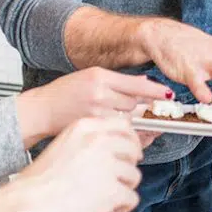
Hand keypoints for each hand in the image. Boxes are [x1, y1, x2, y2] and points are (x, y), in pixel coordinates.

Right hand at [13, 115, 144, 211]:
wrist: (28, 204)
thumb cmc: (37, 183)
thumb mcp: (62, 147)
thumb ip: (88, 144)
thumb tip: (112, 152)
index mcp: (85, 128)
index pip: (123, 126)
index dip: (129, 142)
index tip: (127, 153)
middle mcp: (99, 141)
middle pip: (134, 149)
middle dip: (128, 165)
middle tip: (117, 179)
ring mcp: (108, 165)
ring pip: (134, 176)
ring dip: (122, 189)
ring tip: (101, 199)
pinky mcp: (113, 190)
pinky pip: (131, 199)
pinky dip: (119, 209)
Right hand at [17, 68, 170, 146]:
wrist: (42, 110)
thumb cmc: (65, 92)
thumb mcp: (90, 76)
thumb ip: (118, 81)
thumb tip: (145, 84)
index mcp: (99, 77)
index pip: (135, 85)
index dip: (155, 91)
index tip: (168, 94)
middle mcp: (99, 95)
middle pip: (135, 104)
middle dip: (142, 107)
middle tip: (150, 109)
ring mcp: (97, 115)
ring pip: (129, 121)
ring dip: (135, 122)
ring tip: (134, 122)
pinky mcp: (94, 130)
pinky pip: (119, 135)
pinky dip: (128, 135)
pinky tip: (128, 134)